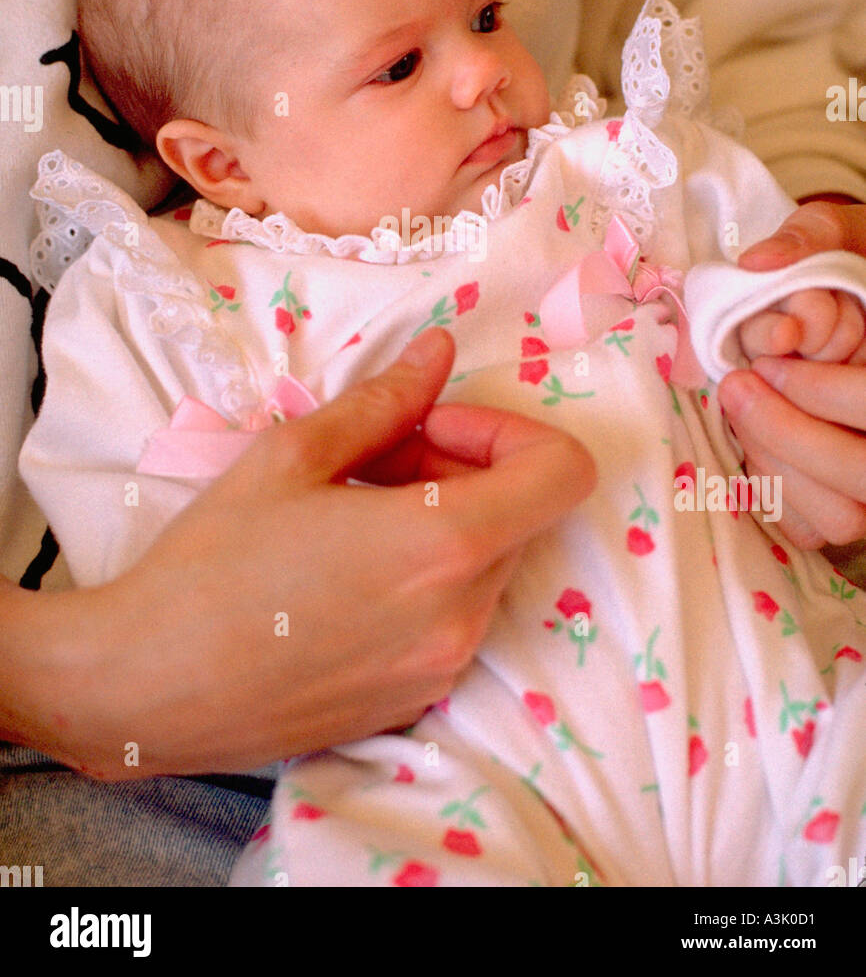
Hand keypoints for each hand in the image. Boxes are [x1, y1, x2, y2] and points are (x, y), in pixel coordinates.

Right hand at [2, 327, 593, 777]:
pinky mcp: (414, 704)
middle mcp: (462, 617)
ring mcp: (442, 670)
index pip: (563, 473)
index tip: (435, 428)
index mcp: (443, 546)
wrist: (145, 689)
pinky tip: (345, 574)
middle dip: (461, 470)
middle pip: (518, 516)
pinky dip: (424, 581)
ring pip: (485, 567)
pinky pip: (453, 619)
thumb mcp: (293, 457)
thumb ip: (385, 401)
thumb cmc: (212, 562)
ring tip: (350, 515)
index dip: (510, 431)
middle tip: (375, 459)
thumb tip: (439, 352)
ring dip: (442, 525)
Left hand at [720, 201, 865, 548]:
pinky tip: (755, 442)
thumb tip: (759, 262)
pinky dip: (776, 493)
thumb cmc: (848, 266)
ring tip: (741, 407)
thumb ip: (810, 237)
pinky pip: (814, 528)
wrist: (848, 296)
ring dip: (778, 466)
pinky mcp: (846, 503)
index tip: (767, 361)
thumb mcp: (841, 234)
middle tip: (738, 386)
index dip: (822, 391)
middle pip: (861, 473)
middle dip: (789, 432)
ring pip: (842, 515)